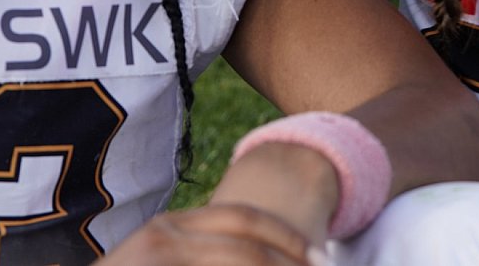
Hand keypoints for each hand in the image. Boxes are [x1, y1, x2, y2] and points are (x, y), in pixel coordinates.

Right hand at [100, 204, 322, 265]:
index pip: (242, 218)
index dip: (286, 236)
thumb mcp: (159, 264)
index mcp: (171, 227)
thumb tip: (258, 258)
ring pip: (241, 259)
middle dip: (291, 256)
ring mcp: (160, 255)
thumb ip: (197, 257)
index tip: (320, 255)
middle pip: (248, 239)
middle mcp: (165, 234)